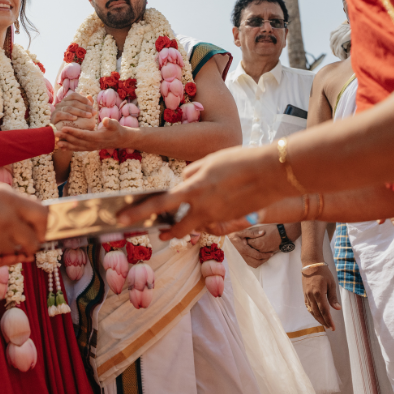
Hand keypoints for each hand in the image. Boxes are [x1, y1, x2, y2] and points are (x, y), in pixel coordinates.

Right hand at [0, 181, 46, 258]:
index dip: (45, 222)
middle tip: (30, 238)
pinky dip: (0, 253)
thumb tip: (30, 206)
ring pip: (18, 250)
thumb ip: (10, 199)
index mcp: (8, 198)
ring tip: (1, 237)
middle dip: (34, 241)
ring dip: (15, 247)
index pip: (42, 214)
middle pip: (35, 239)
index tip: (43, 225)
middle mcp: (7, 219)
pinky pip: (1, 257)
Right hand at [51, 92, 94, 132]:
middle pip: (73, 102)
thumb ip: (85, 106)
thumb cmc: (72, 123)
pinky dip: (68, 116)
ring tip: (88, 116)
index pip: (74, 95)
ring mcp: (56, 110)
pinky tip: (75, 118)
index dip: (83, 99)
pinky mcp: (53, 117)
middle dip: (85, 107)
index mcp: (66, 101)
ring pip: (69, 108)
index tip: (91, 105)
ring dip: (80, 112)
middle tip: (93, 112)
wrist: (61, 134)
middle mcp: (61, 104)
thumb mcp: (80, 115)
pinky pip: (60, 114)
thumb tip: (90, 96)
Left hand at [58, 117, 132, 151]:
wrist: (119, 139)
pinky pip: (78, 149)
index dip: (73, 132)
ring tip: (56, 143)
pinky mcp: (89, 148)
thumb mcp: (115, 124)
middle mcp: (92, 144)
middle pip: (77, 141)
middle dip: (66, 138)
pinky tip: (62, 147)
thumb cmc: (116, 129)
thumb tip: (105, 120)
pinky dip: (70, 148)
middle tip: (55, 134)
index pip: (83, 134)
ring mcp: (91, 147)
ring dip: (66, 145)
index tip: (64, 128)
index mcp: (97, 137)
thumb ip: (110, 122)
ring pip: (76, 147)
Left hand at [119, 145, 289, 238]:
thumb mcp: (209, 162)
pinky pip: (209, 223)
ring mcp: (217, 216)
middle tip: (145, 232)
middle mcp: (203, 207)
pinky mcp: (229, 220)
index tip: (122, 216)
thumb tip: (183, 184)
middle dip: (156, 229)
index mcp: (194, 189)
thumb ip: (192, 174)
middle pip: (174, 225)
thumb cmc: (240, 160)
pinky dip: (201, 220)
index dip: (139, 211)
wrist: (271, 173)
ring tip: (166, 230)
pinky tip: (200, 215)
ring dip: (177, 229)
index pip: (160, 203)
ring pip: (191, 227)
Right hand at [228, 225, 279, 268]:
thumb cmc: (233, 233)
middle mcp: (242, 255)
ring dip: (261, 262)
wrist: (225, 238)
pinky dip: (256, 262)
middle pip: (256, 262)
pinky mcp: (240, 258)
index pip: (257, 255)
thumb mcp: (242, 231)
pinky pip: (250, 264)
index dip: (265, 255)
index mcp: (243, 249)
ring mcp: (241, 258)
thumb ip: (252, 233)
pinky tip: (259, 257)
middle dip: (265, 259)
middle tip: (270, 255)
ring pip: (253, 264)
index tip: (271, 253)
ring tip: (266, 257)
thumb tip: (263, 232)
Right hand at [303, 265, 339, 330]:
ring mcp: (307, 296)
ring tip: (324, 324)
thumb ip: (333, 297)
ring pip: (311, 311)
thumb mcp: (331, 283)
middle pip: (317, 313)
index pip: (324, 310)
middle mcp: (311, 296)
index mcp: (319, 293)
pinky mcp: (305, 294)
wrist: (311, 264)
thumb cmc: (323, 272)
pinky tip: (317, 315)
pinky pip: (308, 306)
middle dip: (324, 321)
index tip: (333, 327)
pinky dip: (312, 313)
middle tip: (330, 328)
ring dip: (318, 319)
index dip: (329, 320)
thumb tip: (337, 309)